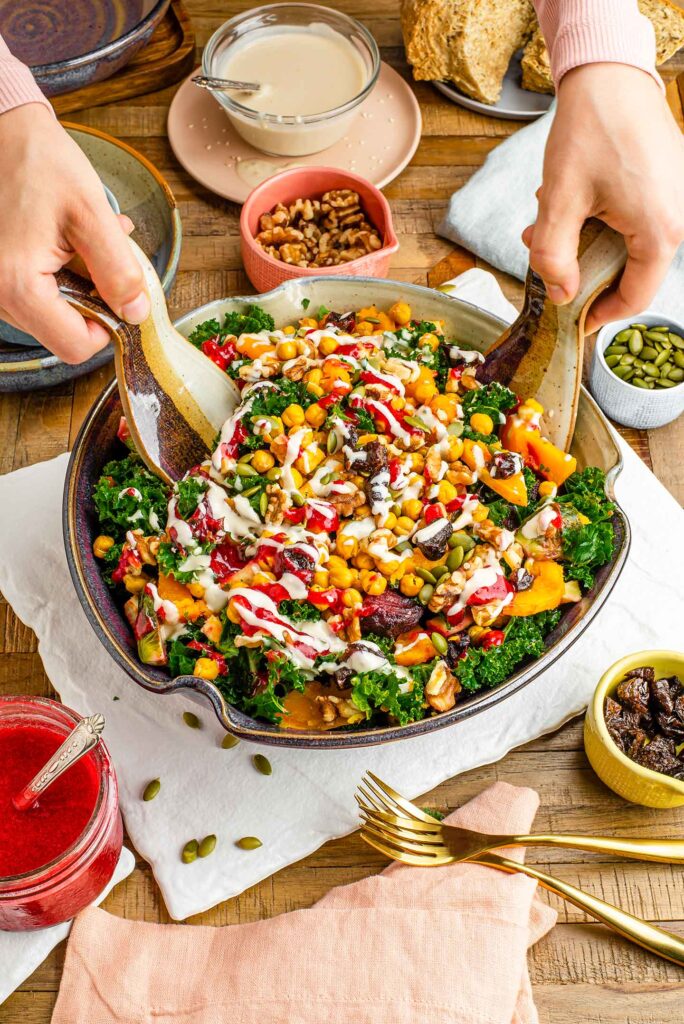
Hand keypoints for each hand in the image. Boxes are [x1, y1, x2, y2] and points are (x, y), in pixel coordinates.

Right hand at [0, 104, 149, 362]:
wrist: (2, 134)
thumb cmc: (40, 163)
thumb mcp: (91, 213)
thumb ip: (118, 270)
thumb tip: (136, 313)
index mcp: (17, 285)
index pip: (75, 347)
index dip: (107, 327)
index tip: (118, 294)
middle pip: (63, 333)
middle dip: (92, 299)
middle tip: (98, 254)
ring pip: (52, 316)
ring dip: (78, 285)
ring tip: (80, 241)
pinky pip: (36, 297)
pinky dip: (60, 277)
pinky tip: (65, 243)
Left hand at [523, 63, 683, 332]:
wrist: (610, 74)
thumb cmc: (589, 131)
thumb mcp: (559, 200)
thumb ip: (554, 256)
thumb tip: (561, 295)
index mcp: (659, 232)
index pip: (634, 297)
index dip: (600, 314)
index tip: (571, 320)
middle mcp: (676, 219)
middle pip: (628, 271)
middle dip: (580, 268)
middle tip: (543, 257)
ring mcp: (674, 200)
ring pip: (625, 243)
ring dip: (583, 241)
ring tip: (548, 220)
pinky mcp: (665, 185)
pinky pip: (633, 219)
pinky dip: (598, 220)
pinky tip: (570, 200)